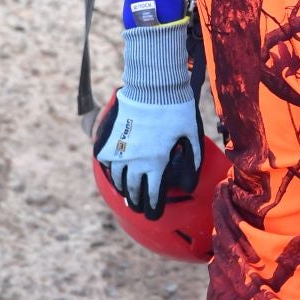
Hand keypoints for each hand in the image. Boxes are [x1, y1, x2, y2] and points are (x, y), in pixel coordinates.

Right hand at [95, 17, 200, 216]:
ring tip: (128, 193)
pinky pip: (107, 161)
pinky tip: (115, 172)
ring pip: (117, 178)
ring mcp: (119, 151)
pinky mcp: (110, 139)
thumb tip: (190, 183)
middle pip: (132, 190)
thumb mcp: (190, 134)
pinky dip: (111, 169)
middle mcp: (134, 162)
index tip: (154, 214)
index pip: (152, 194)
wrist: (153, 85)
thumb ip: (192, 160)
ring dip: (123, 188)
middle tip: (139, 208)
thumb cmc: (177, 108)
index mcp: (156, 163)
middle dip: (137, 202)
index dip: (153, 206)